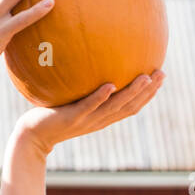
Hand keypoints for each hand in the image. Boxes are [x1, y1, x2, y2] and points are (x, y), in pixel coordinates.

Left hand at [10, 71, 165, 159]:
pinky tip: (110, 84)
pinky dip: (100, 97)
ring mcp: (86, 120)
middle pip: (129, 107)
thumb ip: (84, 85)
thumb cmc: (50, 115)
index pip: (131, 107)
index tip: (161, 76)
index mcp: (102, 117)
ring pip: (114, 107)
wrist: (32, 136)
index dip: (148, 94)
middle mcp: (98, 120)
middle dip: (147, 92)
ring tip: (145, 78)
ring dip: (131, 93)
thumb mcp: (71, 99)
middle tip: (161, 74)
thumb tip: (90, 58)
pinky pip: (88, 106)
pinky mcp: (71, 118)